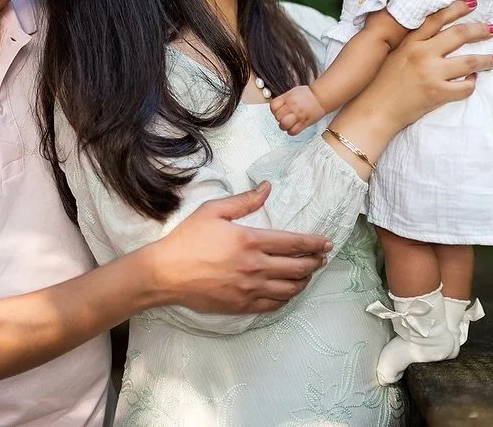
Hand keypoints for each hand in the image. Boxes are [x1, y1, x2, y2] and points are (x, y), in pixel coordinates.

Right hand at [146, 182, 331, 313]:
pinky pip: (274, 305)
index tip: (326, 243)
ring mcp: (249, 289)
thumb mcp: (214, 210)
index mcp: (250, 240)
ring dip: (304, 281)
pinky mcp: (241, 305)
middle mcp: (255, 267)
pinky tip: (289, 291)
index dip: (314, 243)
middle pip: (297, 267)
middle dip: (315, 262)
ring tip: (309, 274)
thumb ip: (244, 200)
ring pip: (290, 289)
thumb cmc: (188, 239)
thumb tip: (267, 187)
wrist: (166, 273)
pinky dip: (287, 298)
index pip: (293, 243)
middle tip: (322, 258)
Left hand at [270, 85, 325, 135]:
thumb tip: (277, 108)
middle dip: (279, 119)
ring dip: (284, 126)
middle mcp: (292, 106)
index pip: (273, 106)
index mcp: (287, 98)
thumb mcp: (292, 92)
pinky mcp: (304, 123)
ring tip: (288, 124)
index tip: (278, 111)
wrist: (321, 97)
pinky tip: (293, 128)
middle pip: (277, 117)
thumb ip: (284, 100)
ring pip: (284, 125)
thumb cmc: (307, 95)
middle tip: (284, 118)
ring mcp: (298, 115)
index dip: (274, 110)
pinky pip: (293, 132)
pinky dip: (291, 131)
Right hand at [368, 0, 492, 127]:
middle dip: (480, 30)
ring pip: (469, 61)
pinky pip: (465, 86)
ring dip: (487, 59)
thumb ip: (413, 44)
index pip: (438, 18)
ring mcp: (430, 73)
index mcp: (410, 42)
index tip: (473, 3)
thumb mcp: (395, 56)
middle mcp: (422, 53)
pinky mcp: (436, 93)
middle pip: (459, 34)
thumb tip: (436, 38)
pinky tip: (472, 82)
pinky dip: (472, 84)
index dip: (457, 8)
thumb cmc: (382, 85)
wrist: (374, 110)